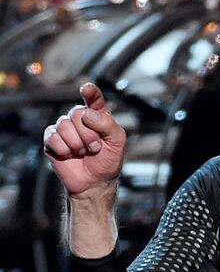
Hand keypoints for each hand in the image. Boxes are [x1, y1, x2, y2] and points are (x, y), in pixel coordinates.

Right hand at [43, 82, 126, 198]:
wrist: (94, 182)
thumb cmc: (107, 161)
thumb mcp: (117, 142)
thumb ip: (107, 124)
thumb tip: (86, 114)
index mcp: (97, 115)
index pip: (94, 98)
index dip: (90, 93)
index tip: (87, 89)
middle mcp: (79, 118)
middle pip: (78, 113)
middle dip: (89, 135)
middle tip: (95, 148)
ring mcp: (64, 128)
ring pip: (65, 125)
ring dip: (77, 144)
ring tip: (83, 153)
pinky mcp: (51, 140)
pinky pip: (53, 137)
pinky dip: (64, 149)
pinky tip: (69, 155)